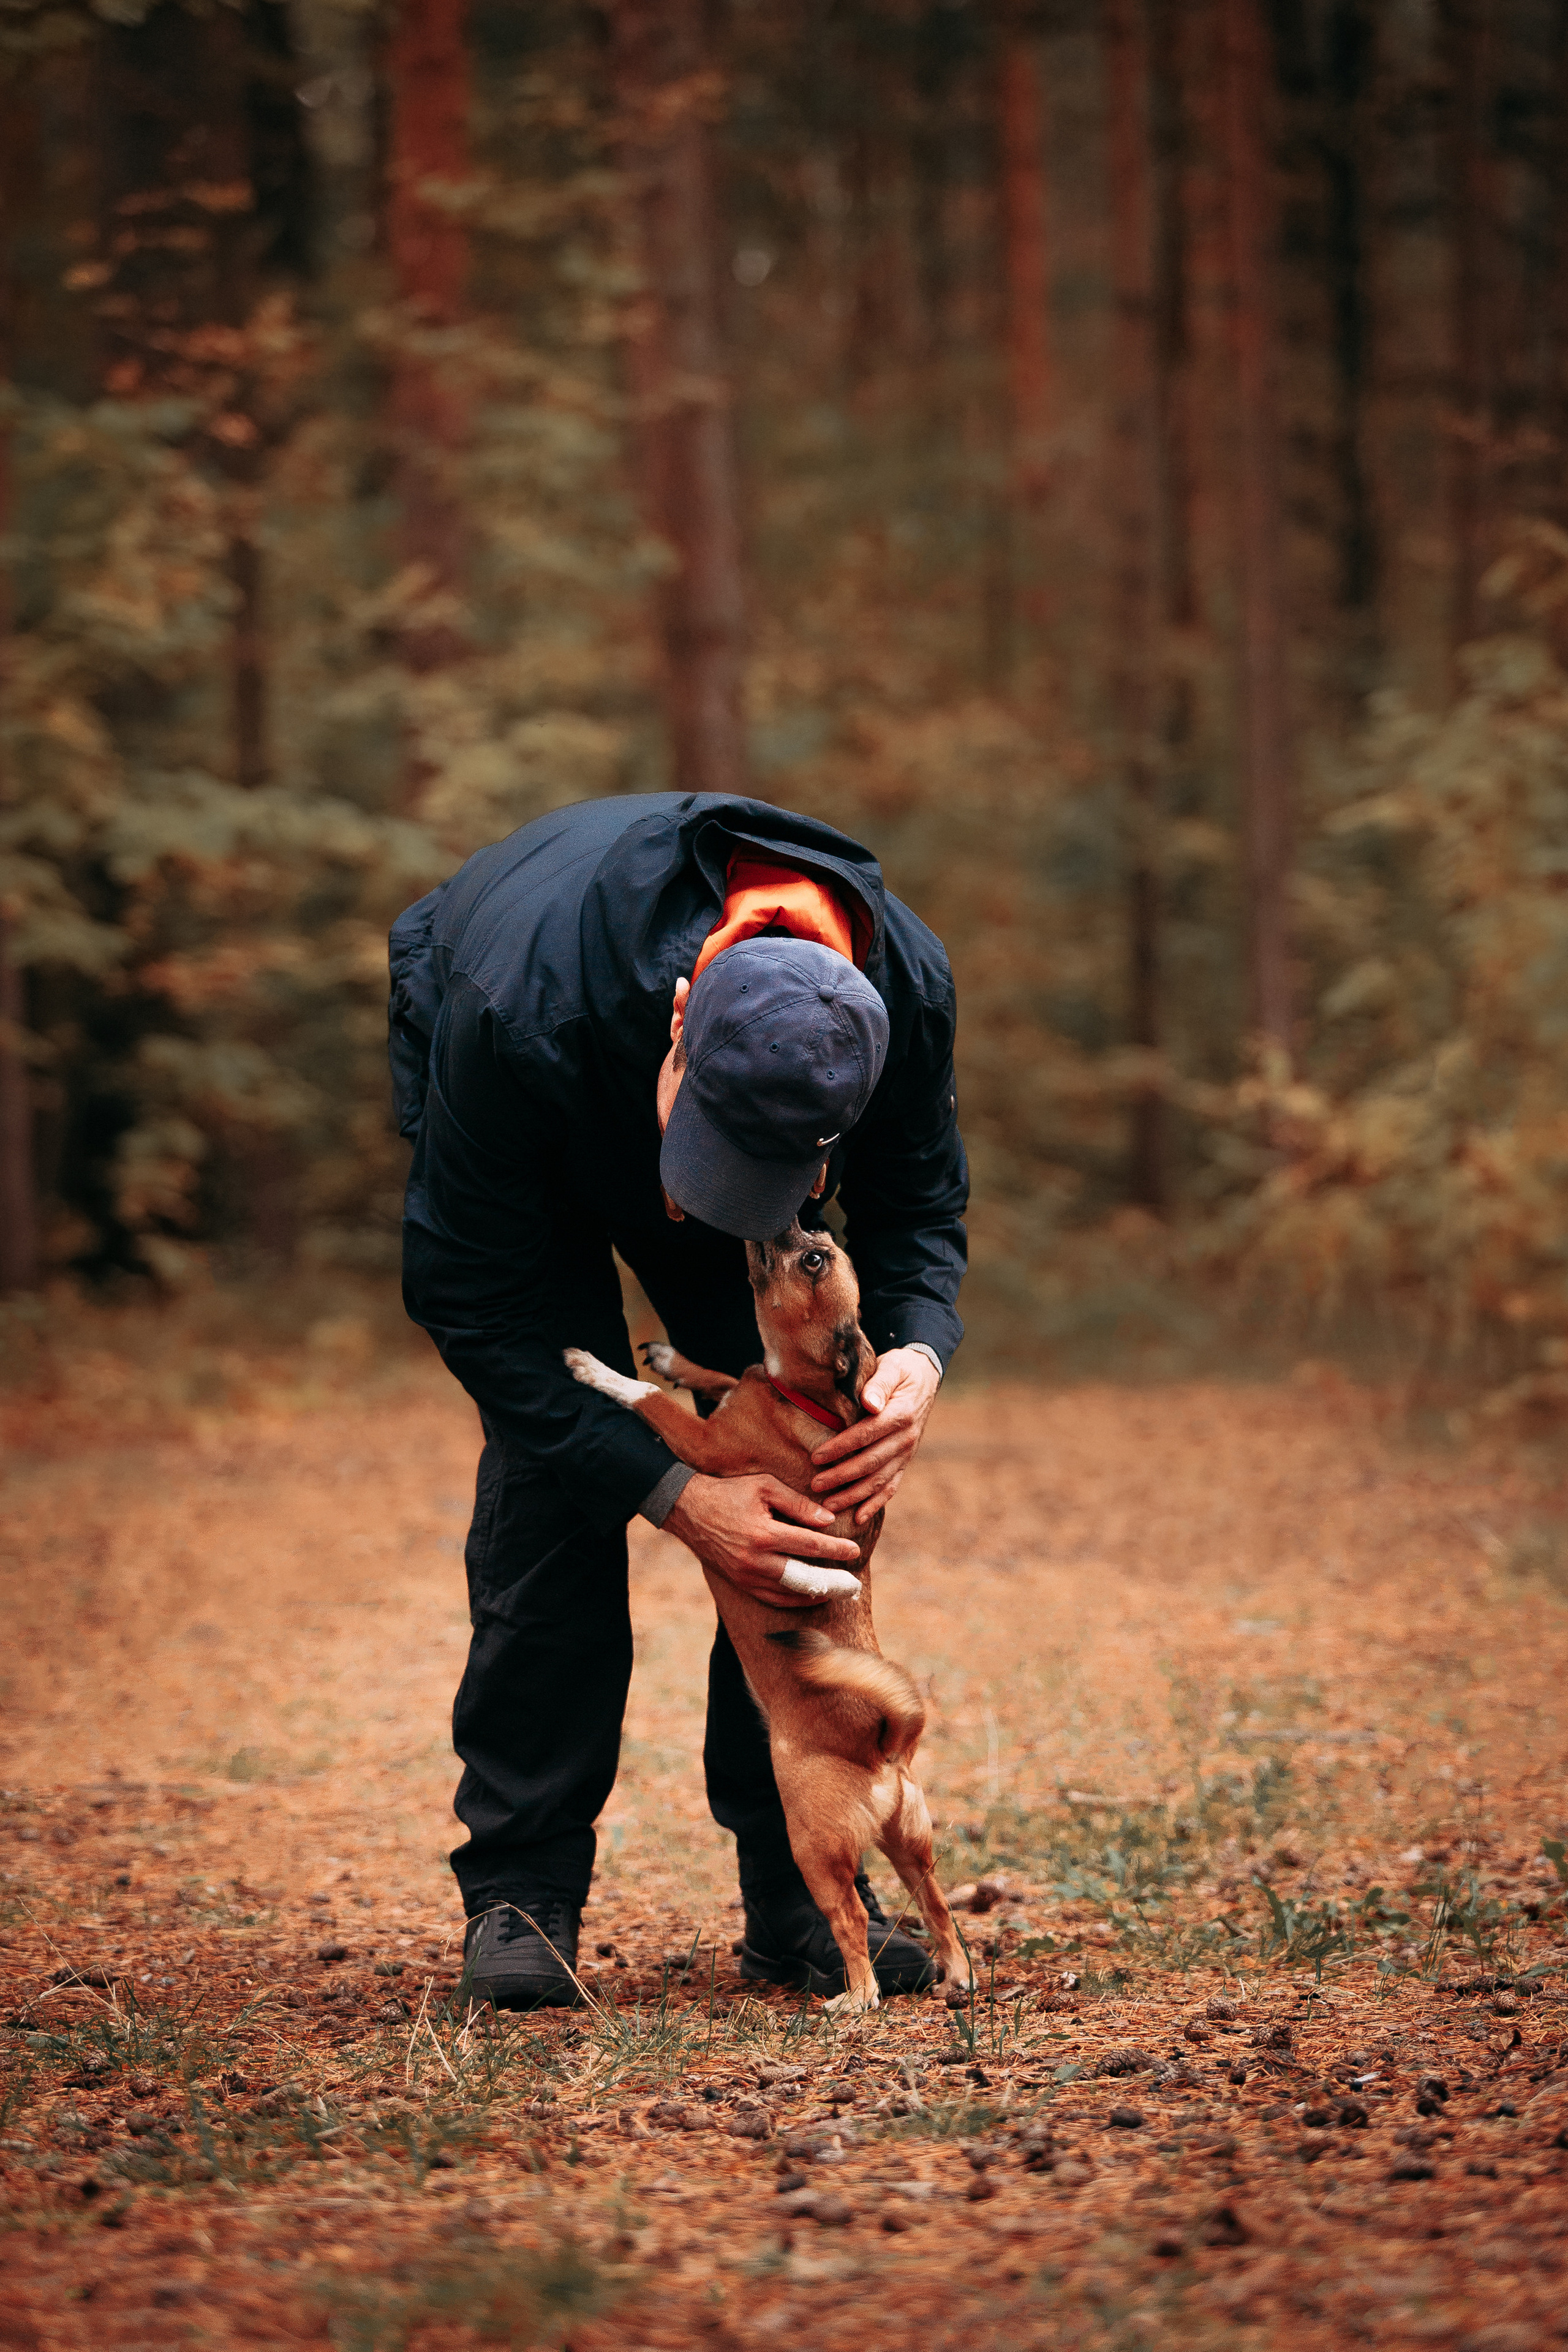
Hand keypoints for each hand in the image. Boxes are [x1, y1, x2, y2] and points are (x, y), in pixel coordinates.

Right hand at [663, 1472, 861, 1609]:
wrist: (688, 1509)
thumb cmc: (729, 1492)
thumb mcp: (765, 1485)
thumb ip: (797, 1503)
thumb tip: (827, 1520)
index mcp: (763, 1533)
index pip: (809, 1545)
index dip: (835, 1549)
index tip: (855, 1551)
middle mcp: (754, 1560)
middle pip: (803, 1577)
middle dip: (831, 1583)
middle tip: (853, 1586)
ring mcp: (745, 1575)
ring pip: (788, 1594)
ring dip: (815, 1595)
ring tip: (838, 1593)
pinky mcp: (739, 1582)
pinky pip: (771, 1598)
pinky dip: (792, 1601)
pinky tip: (809, 1597)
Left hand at [809, 1346, 940, 1525]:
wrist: (924, 1377)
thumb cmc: (900, 1369)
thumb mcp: (891, 1368)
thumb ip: (879, 1385)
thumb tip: (870, 1403)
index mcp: (901, 1414)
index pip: (866, 1434)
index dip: (841, 1448)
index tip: (816, 1457)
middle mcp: (906, 1438)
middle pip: (870, 1463)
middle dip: (841, 1476)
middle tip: (815, 1484)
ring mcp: (907, 1453)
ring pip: (879, 1480)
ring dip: (854, 1496)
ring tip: (828, 1506)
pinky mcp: (905, 1461)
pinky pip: (891, 1486)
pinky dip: (875, 1503)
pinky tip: (858, 1517)